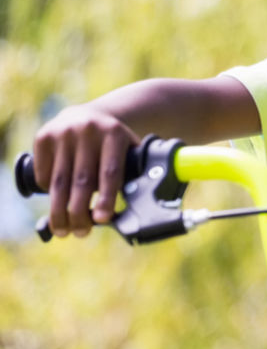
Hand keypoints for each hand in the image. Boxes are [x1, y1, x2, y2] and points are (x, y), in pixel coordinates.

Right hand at [32, 104, 138, 237]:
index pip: (110, 172)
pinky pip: (44, 174)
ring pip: (59, 181)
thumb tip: (141, 206)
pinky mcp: (44, 137)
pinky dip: (48, 192)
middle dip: (79, 212)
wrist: (86, 115)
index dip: (106, 197)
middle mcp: (88, 130)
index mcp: (115, 134)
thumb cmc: (111, 144)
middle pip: (82, 180)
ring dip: (59, 211)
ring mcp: (64, 132)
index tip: (102, 219)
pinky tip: (56, 204)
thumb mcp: (127, 149)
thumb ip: (132, 171)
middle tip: (81, 233)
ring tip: (63, 231)